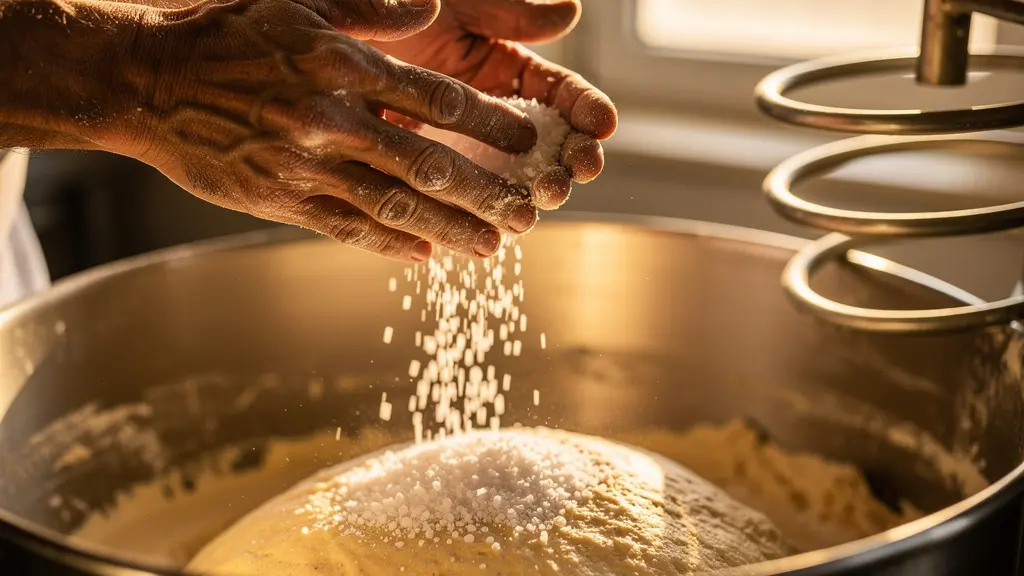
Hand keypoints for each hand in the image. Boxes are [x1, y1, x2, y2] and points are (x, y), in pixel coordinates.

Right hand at [60, 0, 543, 261]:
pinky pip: (347, 229)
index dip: (490, 123)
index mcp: (344, 67)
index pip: (438, 100)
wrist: (151, 82)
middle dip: (485, 191)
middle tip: (528, 210)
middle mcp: (332, 121)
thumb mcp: (299, 2)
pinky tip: (425, 256)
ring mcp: (306, 167)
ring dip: (450, 229)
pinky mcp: (280, 201)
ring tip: (492, 246)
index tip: (527, 140)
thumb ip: (371, 7)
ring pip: (395, 207)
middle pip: (428, 165)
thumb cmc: (228, 35)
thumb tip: (431, 6)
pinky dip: (390, 245)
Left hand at [369, 0, 616, 209]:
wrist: (315, 38)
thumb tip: (569, 13)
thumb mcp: (455, 3)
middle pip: (542, 146)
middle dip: (563, 162)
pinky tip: (481, 230)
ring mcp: (455, 148)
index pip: (559, 94)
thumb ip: (507, 11)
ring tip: (535, 205)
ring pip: (501, 181)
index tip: (602, 125)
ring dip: (524, 196)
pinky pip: (446, 202)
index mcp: (505, 68)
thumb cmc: (389, 4)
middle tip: (570, 174)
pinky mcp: (416, 175)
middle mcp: (487, 114)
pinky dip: (464, 218)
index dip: (586, 111)